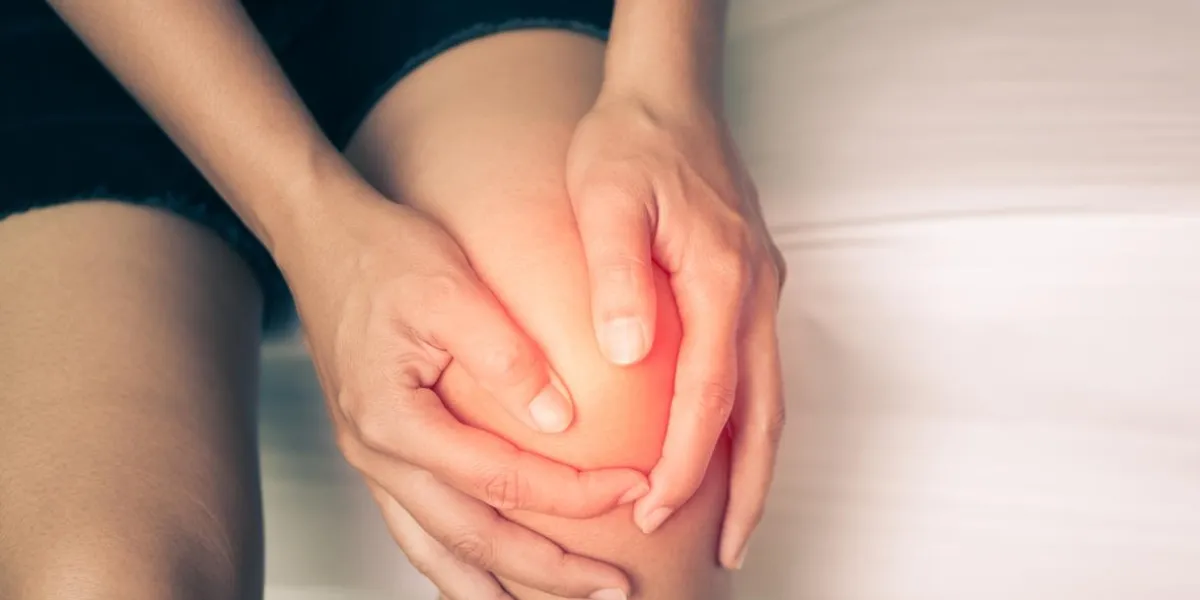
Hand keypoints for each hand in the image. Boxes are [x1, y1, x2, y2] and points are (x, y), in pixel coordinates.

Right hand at [277, 175, 645, 597]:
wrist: (317, 238)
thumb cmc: (381, 253)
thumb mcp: (450, 286)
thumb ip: (505, 356)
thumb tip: (563, 420)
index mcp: (394, 419)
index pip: (501, 480)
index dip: (573, 495)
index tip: (632, 489)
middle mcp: (377, 454)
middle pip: (470, 541)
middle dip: (547, 573)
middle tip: (615, 588)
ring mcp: (373, 460)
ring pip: (437, 551)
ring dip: (501, 585)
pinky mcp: (381, 451)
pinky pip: (420, 529)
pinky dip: (460, 563)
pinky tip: (493, 576)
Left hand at [566, 92, 786, 568]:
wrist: (669, 95)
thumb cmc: (632, 141)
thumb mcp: (607, 197)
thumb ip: (618, 275)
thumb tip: (630, 354)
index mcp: (722, 276)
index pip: (710, 394)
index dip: (685, 460)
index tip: (656, 508)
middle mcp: (754, 290)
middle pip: (764, 412)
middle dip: (748, 488)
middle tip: (732, 550)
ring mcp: (759, 288)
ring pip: (770, 395)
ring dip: (755, 461)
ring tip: (738, 519)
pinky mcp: (749, 283)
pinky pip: (757, 367)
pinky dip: (746, 418)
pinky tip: (722, 442)